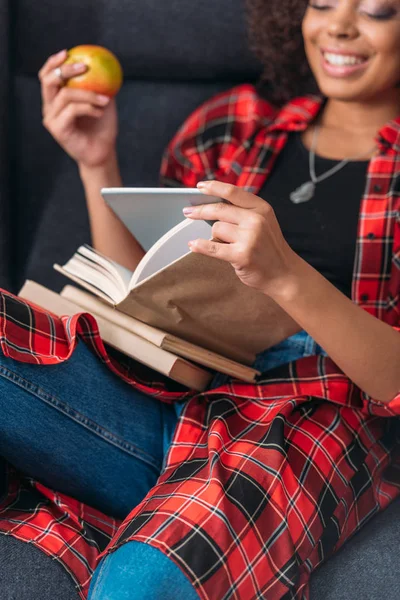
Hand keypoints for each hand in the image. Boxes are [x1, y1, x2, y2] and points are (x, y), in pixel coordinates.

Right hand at [39, 49, 117, 168]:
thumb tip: (105, 63)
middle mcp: (50, 107)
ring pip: (65, 95)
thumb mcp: (103, 101)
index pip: (47, 76)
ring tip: (104, 99)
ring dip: (88, 94)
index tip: (68, 52)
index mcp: (56, 99)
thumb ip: (99, 84)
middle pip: (48, 81)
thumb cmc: (103, 128)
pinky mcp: (57, 129)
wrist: (103, 153)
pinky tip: (100, 112)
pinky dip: (88, 108)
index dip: (53, 62)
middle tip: (84, 67)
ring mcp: (52, 119)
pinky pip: (72, 110)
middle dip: (65, 70)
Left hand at [183, 180, 297, 296]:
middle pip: (219, 209)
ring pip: (216, 229)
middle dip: (200, 211)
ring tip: (224, 244)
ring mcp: (249, 238)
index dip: (214, 187)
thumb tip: (212, 206)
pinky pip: (212, 247)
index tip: (200, 186)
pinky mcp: (241, 255)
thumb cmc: (269, 248)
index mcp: (261, 208)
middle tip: (188, 212)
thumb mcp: (263, 222)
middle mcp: (256, 220)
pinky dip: (200, 246)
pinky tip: (193, 245)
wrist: (284, 274)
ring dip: (214, 236)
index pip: (233, 192)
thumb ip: (244, 212)